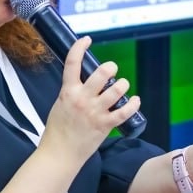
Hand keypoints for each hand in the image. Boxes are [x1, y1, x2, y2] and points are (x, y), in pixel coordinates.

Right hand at [39, 36, 141, 168]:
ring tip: (122, 85)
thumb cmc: (57, 130)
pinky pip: (124, 112)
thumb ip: (71, 92)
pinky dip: (133, 105)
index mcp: (68, 92)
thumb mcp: (59, 104)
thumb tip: (83, 83)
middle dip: (110, 67)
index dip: (79, 48)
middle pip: (102, 73)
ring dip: (123, 84)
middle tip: (112, 69)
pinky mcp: (104, 125)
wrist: (59, 153)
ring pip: (116, 90)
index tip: (87, 39)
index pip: (72, 64)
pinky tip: (135, 101)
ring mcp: (94, 112)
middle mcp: (82, 99)